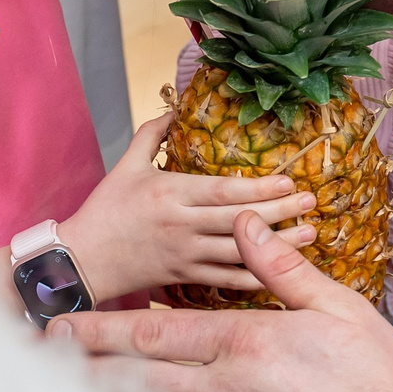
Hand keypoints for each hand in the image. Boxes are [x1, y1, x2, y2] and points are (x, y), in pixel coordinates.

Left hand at [53, 209, 392, 391]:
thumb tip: (246, 223)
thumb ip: (283, 269)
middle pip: (141, 377)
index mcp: (246, 343)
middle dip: (90, 369)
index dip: (104, 329)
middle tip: (45, 364)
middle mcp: (229, 387)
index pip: (157, 331)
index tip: (64, 326)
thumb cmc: (377, 377)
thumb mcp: (338, 308)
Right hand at [62, 115, 318, 298]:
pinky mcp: (184, 278)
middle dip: (279, 212)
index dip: (258, 187)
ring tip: (309, 233)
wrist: (81, 260)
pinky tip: (280, 271)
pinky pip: (226, 281)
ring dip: (278, 245)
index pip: (222, 191)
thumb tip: (175, 110)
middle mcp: (181, 226)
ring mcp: (185, 255)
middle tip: (311, 202)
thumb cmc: (104, 210)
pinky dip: (255, 277)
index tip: (288, 181)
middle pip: (238, 220)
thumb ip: (151, 136)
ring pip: (240, 253)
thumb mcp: (124, 166)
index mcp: (169, 194)